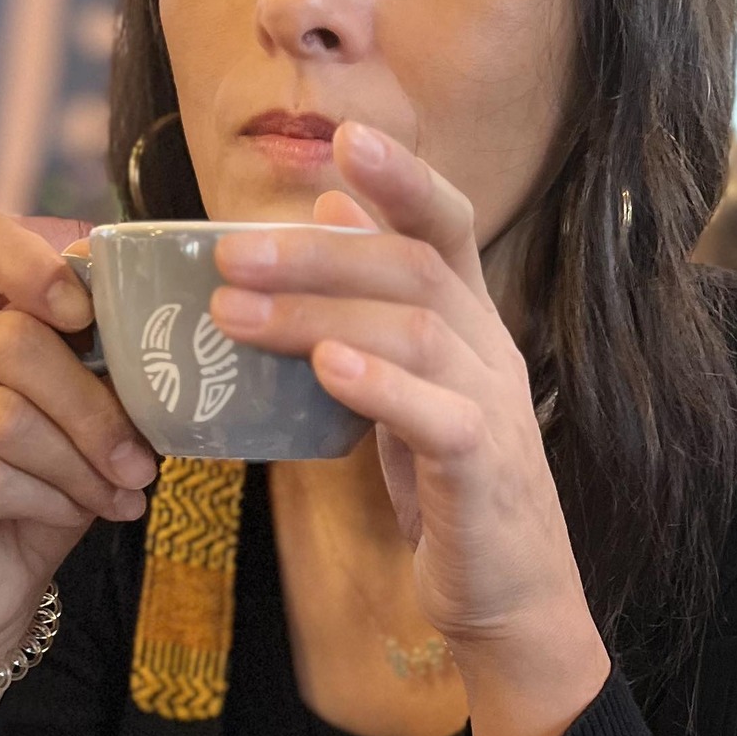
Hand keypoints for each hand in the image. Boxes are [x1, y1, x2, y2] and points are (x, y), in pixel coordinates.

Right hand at [0, 206, 158, 735]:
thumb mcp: (85, 426)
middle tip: (143, 461)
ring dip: (80, 464)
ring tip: (119, 496)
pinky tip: (73, 516)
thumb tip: (172, 340)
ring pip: (3, 418)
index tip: (83, 309)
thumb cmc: (43, 497)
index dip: (25, 254)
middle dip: (95, 407)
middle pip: (13, 344)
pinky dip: (46, 499)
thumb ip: (105, 373)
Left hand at [209, 123, 610, 735]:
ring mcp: (493, 406)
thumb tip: (330, 207)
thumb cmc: (450, 488)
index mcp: (471, 324)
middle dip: (317, 252)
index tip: (343, 137)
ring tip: (234, 312)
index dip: (402, 178)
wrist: (510, 598)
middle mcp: (490, 349)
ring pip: (414, 329)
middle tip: (227, 253)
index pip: (446, 227)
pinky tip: (326, 367)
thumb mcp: (410, 383)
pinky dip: (380, 385)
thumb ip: (375, 302)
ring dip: (317, 312)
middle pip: (413, 268)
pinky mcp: (484, 469)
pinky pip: (438, 415)